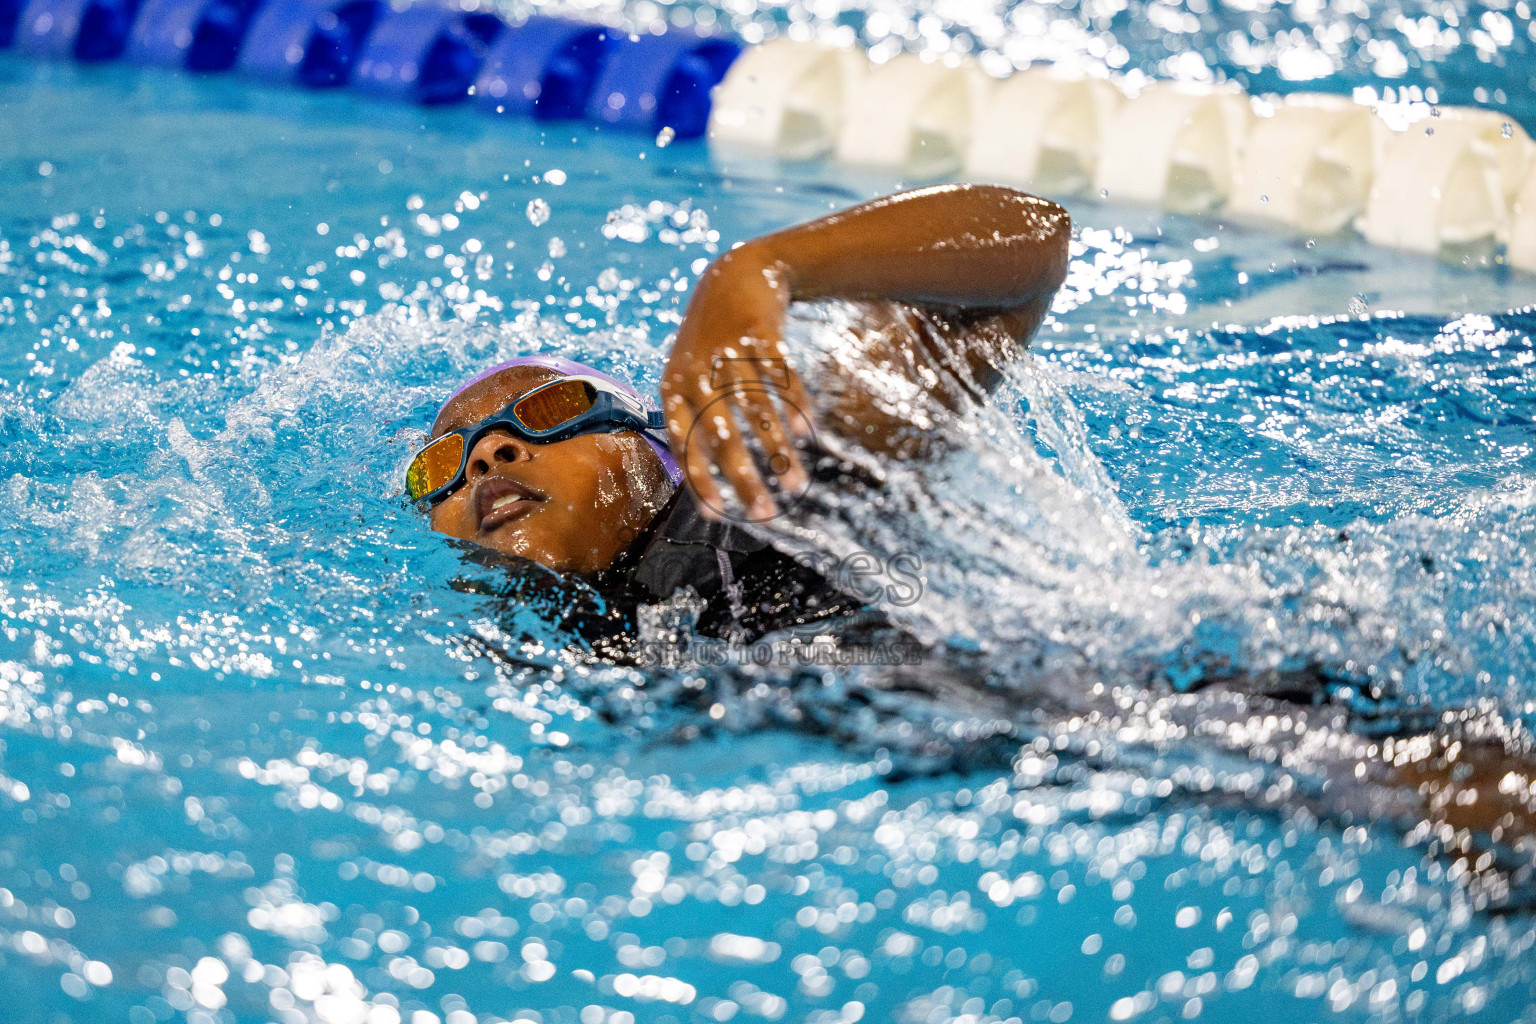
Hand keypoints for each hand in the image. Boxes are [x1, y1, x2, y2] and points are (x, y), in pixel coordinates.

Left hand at [662, 245, 813, 521]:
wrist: (732, 278)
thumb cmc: (708, 343)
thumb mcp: (688, 377)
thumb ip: (692, 421)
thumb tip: (701, 479)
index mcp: (673, 389)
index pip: (684, 444)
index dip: (700, 481)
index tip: (720, 516)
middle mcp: (698, 372)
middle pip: (723, 436)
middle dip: (744, 478)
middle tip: (765, 513)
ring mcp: (729, 353)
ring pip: (756, 413)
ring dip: (778, 452)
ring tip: (796, 485)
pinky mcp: (760, 335)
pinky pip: (780, 379)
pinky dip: (794, 407)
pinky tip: (807, 433)